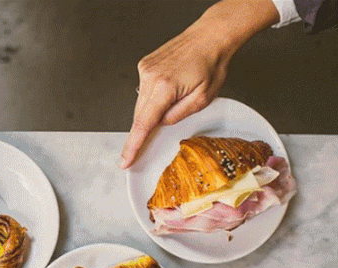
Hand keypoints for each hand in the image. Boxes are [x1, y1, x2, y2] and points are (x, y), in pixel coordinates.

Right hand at [119, 0, 279, 167]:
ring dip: (153, 108)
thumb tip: (161, 123)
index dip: (133, 145)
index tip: (125, 160)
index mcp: (164, 87)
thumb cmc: (211, 63)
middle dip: (147, 126)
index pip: (144, 124)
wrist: (210, 36)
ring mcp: (145, 69)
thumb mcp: (202, 99)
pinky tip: (169, 87)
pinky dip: (153, 96)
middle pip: (140, 115)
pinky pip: (144, 90)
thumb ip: (178, 115)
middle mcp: (150, 77)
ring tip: (175, 96)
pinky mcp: (144, 65)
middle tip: (164, 123)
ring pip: (141, 103)